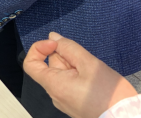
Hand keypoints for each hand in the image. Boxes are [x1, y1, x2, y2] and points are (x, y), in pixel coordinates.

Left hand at [23, 32, 137, 117]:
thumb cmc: (110, 94)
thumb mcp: (90, 64)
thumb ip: (68, 48)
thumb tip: (53, 37)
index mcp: (54, 85)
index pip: (30, 64)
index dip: (39, 48)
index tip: (55, 43)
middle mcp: (55, 95)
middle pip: (50, 66)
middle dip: (66, 57)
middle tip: (85, 61)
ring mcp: (65, 101)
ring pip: (63, 74)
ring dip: (75, 66)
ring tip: (93, 72)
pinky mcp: (75, 104)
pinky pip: (70, 83)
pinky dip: (79, 76)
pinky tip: (95, 79)